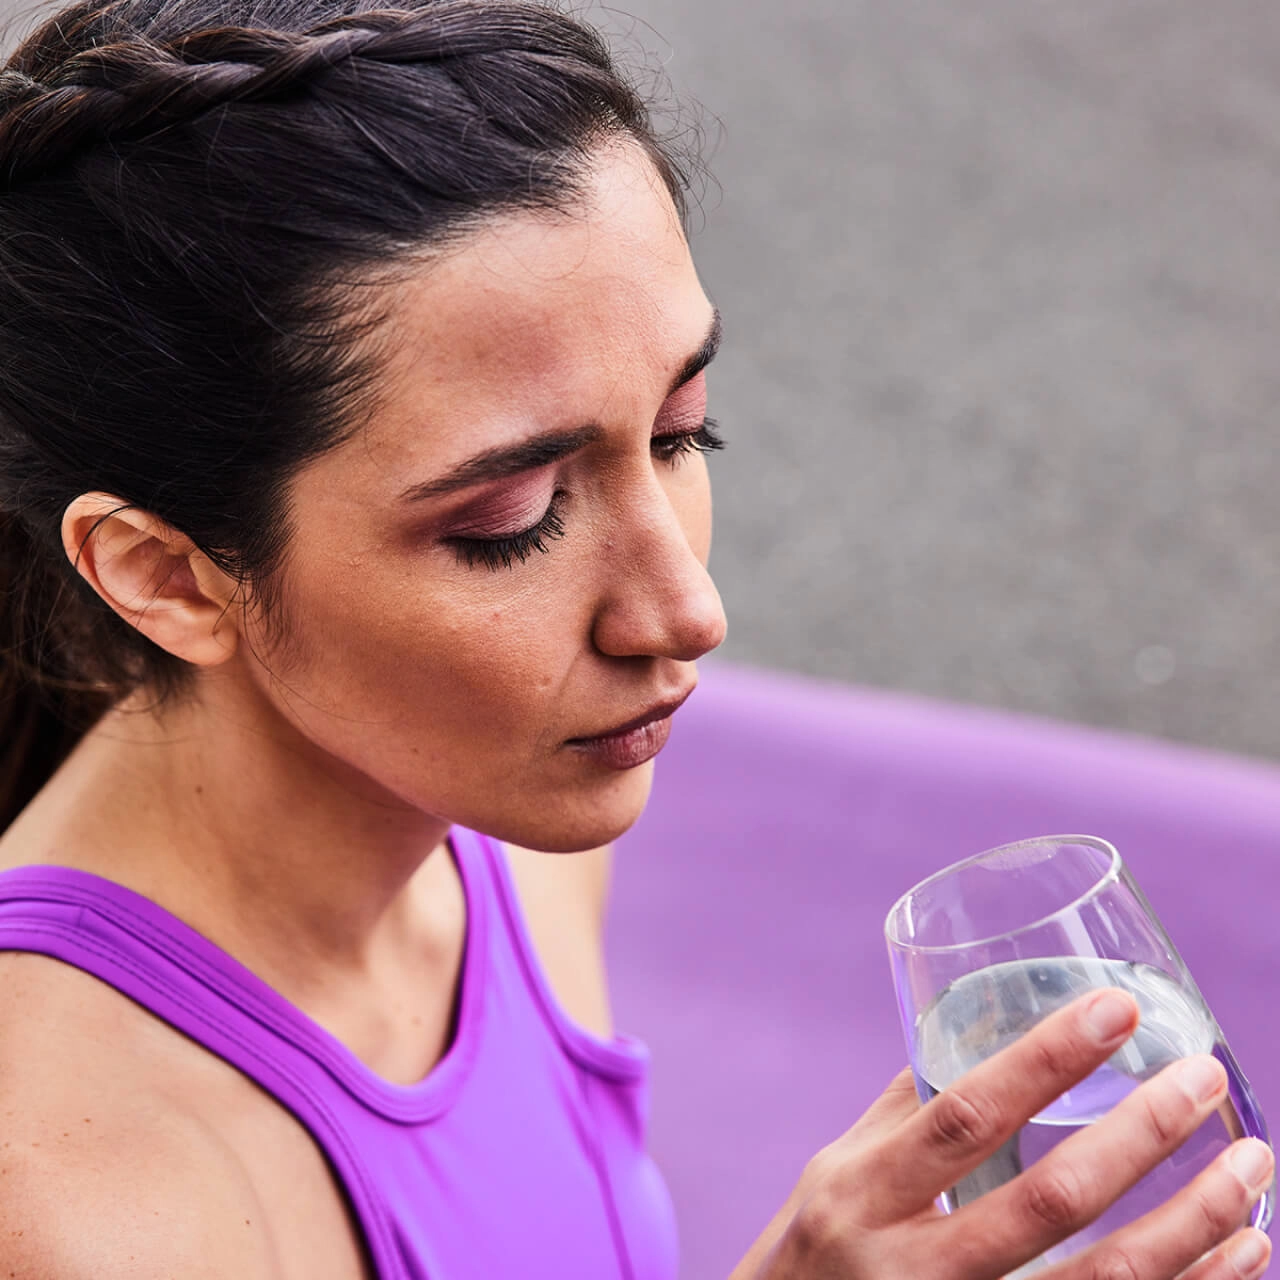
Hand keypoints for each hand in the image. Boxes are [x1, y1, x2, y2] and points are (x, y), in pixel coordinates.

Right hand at [733, 989, 1272, 1279]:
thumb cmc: (812, 1253)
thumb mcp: (838, 1173)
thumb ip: (910, 1113)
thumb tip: (983, 1035)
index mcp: (863, 1188)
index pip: (965, 1113)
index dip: (1045, 1059)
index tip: (1118, 1008)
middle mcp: (910, 1264)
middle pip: (1049, 1200)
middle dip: (1142, 1135)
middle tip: (1204, 1077)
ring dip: (1193, 1226)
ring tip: (1252, 1167)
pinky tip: (1240, 1256)